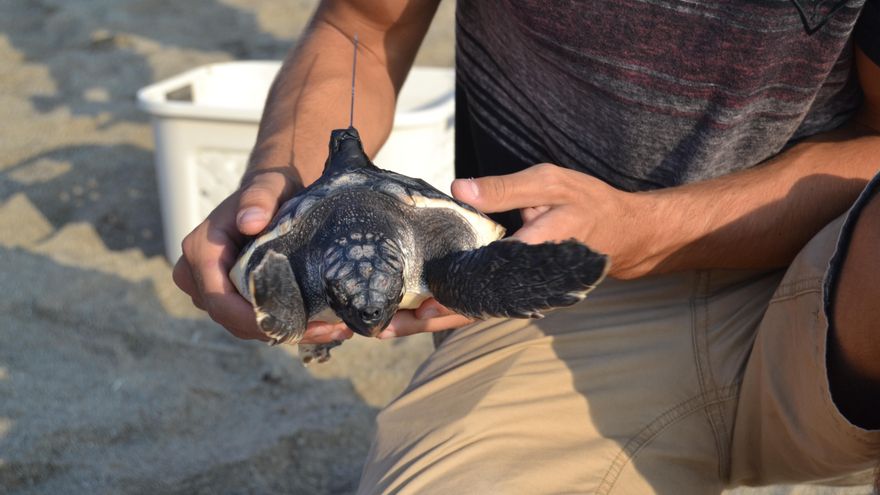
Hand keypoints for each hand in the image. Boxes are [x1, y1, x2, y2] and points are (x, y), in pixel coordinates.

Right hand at [172, 168, 352, 344]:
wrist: (271, 196)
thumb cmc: (269, 189)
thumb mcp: (269, 187)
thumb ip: (258, 199)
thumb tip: (250, 222)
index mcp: (201, 251)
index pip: (219, 300)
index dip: (252, 320)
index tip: (295, 325)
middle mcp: (198, 275)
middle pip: (233, 320)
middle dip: (280, 330)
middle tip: (330, 330)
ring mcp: (214, 290)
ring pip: (246, 327)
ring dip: (289, 332)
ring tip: (335, 330)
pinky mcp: (232, 299)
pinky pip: (255, 322)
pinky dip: (288, 326)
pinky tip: (325, 327)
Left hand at [378, 163, 656, 339]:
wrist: (623, 234)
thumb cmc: (588, 203)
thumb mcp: (550, 183)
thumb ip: (505, 188)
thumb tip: (456, 188)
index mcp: (529, 257)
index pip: (481, 281)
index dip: (446, 295)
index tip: (412, 305)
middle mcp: (523, 285)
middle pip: (469, 309)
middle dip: (425, 320)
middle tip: (382, 329)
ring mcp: (521, 293)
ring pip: (471, 313)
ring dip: (431, 320)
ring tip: (390, 327)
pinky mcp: (517, 291)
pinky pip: (480, 305)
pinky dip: (449, 309)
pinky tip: (420, 309)